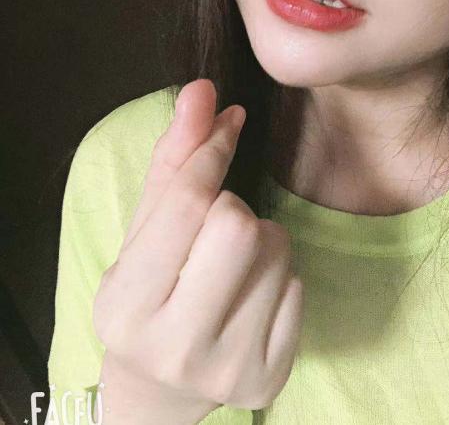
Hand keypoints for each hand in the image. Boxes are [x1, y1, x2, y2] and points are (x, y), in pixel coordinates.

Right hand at [92, 79, 303, 423]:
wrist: (161, 385)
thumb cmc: (150, 289)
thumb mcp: (146, 227)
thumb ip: (174, 157)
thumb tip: (203, 88)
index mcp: (126, 306)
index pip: (187, 203)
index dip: (213, 149)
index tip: (228, 123)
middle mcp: (174, 347)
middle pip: (239, 226)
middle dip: (232, 208)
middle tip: (216, 227)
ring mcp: (225, 370)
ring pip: (277, 250)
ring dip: (261, 240)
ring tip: (232, 265)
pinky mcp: (268, 379)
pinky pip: (298, 286)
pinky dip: (279, 275)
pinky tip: (251, 296)